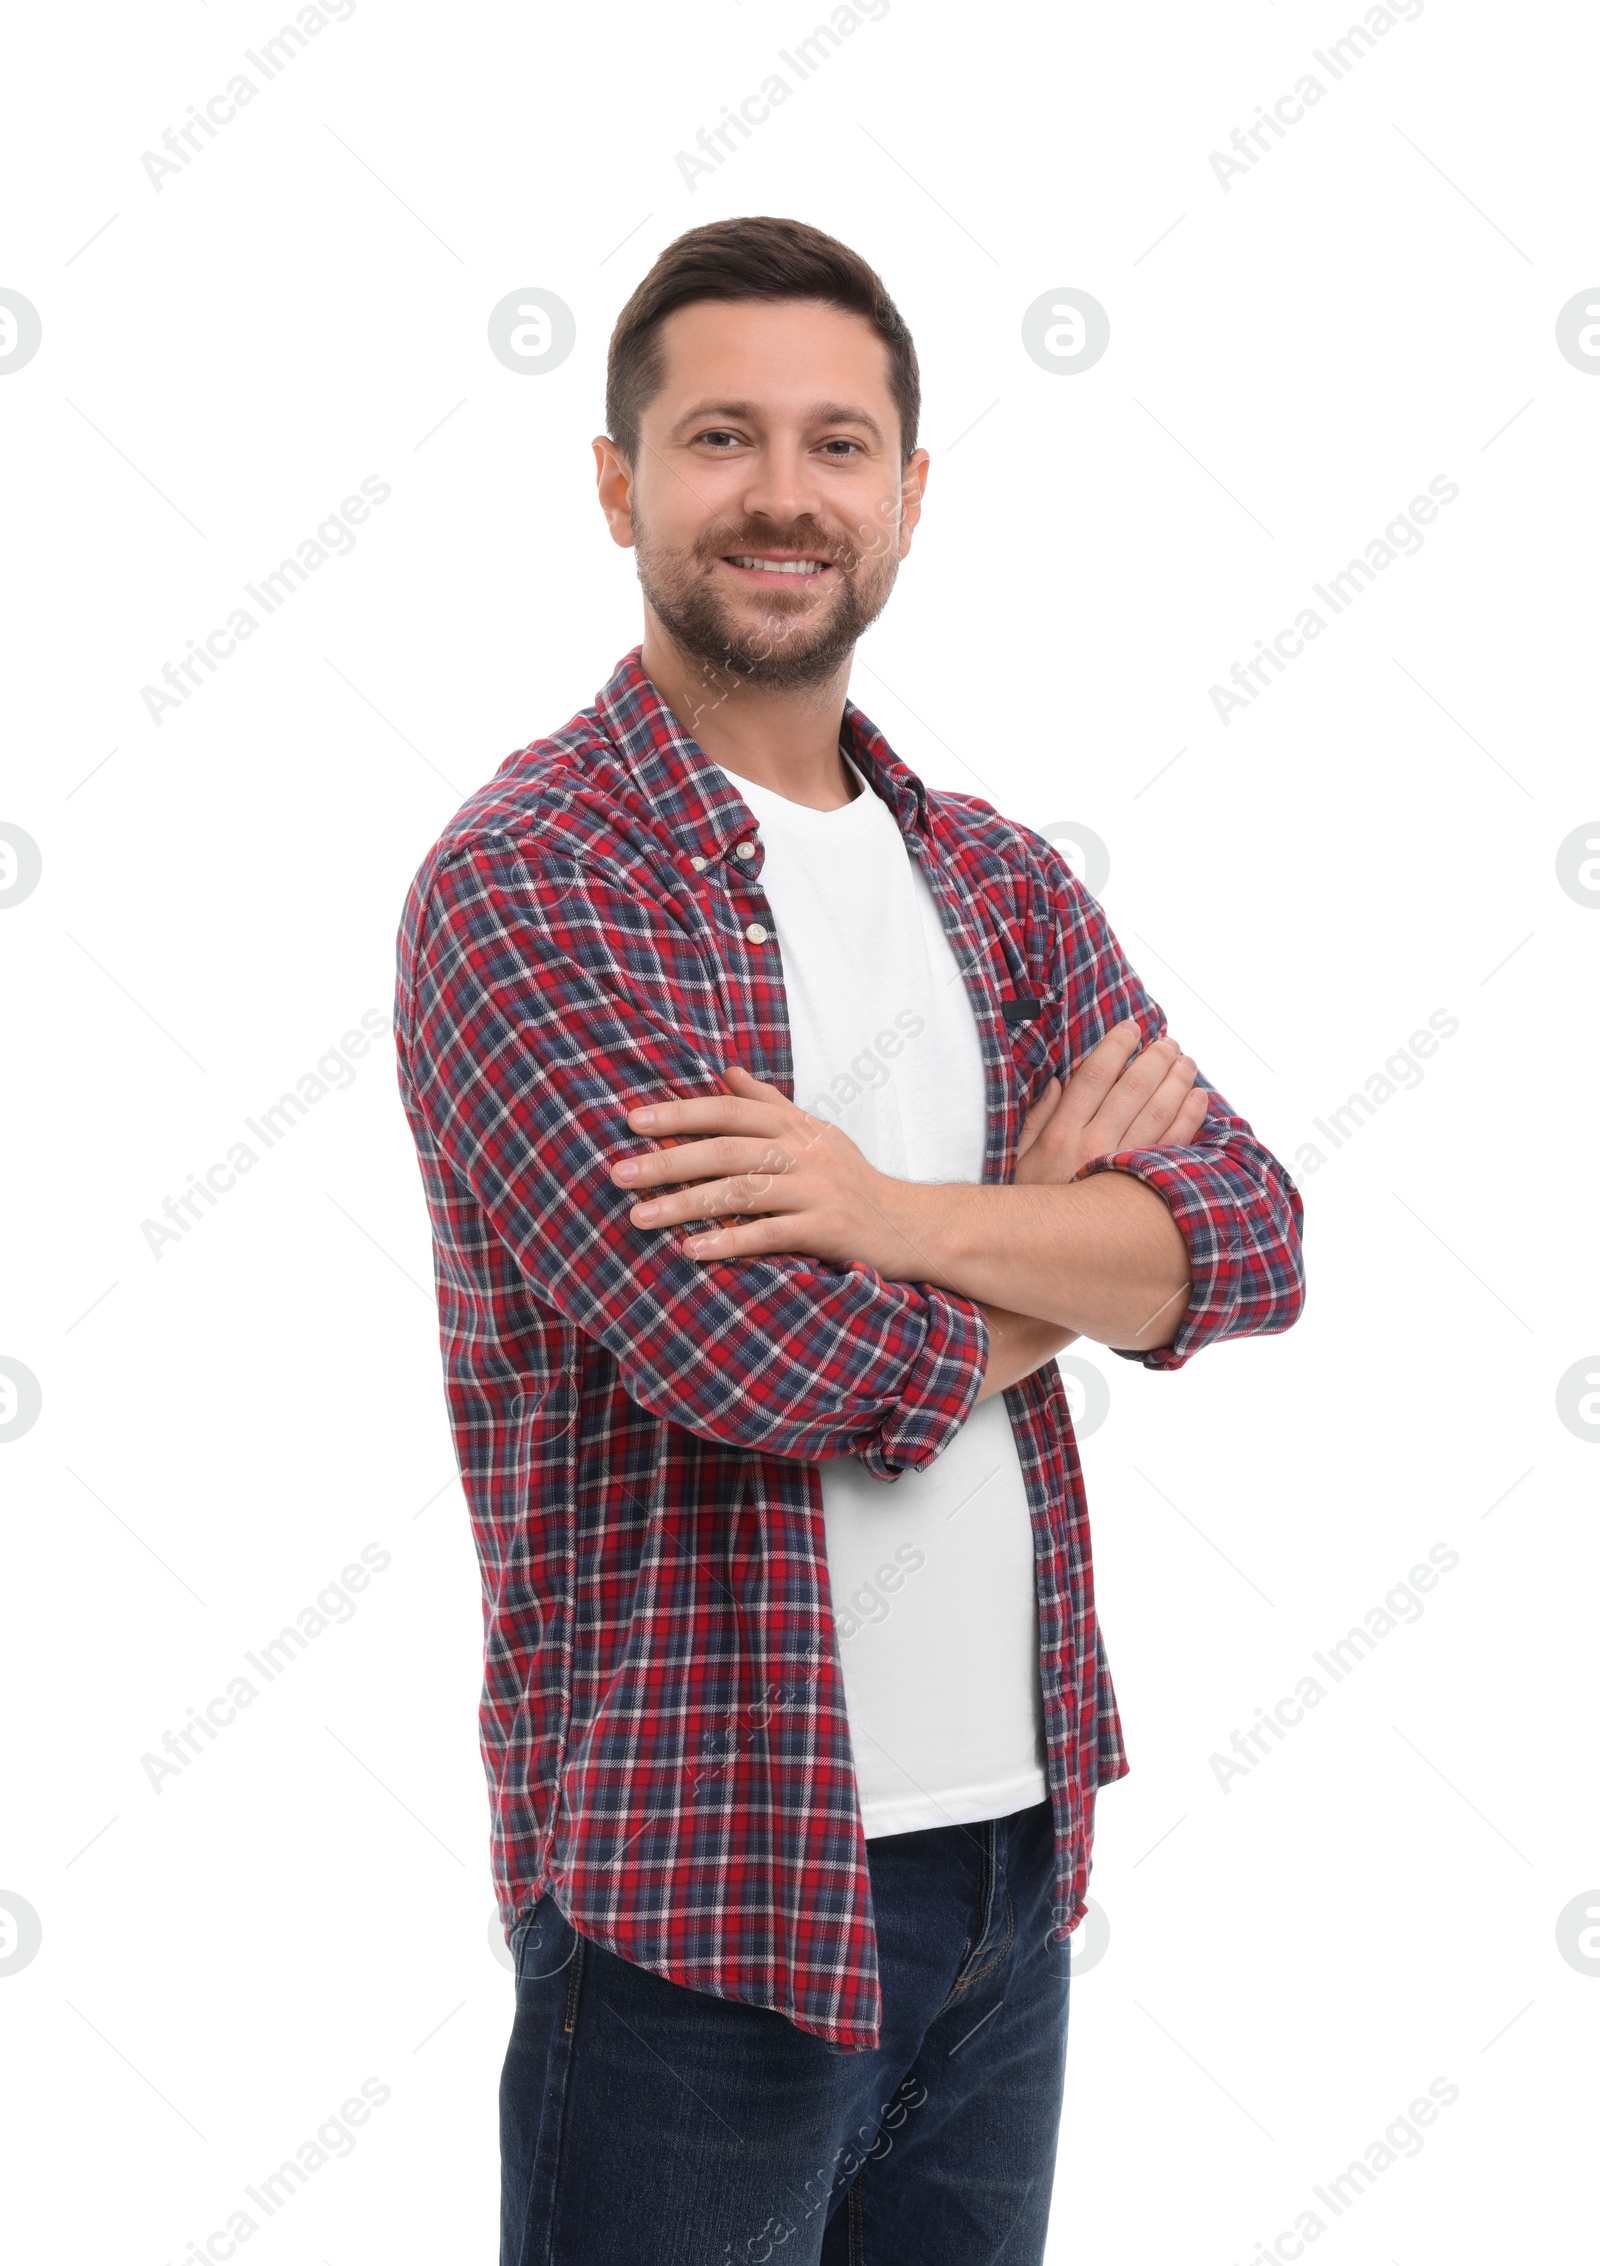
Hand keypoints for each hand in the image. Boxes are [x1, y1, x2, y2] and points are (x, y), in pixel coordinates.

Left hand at [613, 1066, 930, 1274]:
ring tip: (640, 1218)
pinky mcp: (827, 1229)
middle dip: (668, 1161)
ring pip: (741, 1192)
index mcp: (796, 1127)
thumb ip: (770, 1105)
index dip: (681, 1114)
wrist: (910, 1225)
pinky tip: (691, 1251)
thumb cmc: (852, 1180)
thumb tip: (729, 1072)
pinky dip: (728, 1242)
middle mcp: (805, 1152)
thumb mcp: (815, 1134)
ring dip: (685, 1205)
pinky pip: (769, 1234)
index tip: (633, 1121)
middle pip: (726, 1150)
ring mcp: (817, 1190)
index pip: (729, 1111)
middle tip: (619, 1174)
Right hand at [1014, 1019, 1205, 1187]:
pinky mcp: (1144, 1186)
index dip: (1117, 1046)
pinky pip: (1174, 1144)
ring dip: (1177, 1081)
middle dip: (1155, 1058)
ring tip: (1186, 1062)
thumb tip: (1059, 1082)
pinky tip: (1197, 1099)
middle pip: (1134, 1087)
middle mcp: (1093, 1145)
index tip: (1131, 1028)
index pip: (1095, 1074)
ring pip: (1160, 1111)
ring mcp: (1122, 1166)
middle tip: (1168, 1042)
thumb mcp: (1021, 1156)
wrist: (1046, 1254)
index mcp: (1061, 1133)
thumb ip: (1039, 1116)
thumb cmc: (1034, 1202)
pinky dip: (1190, 1118)